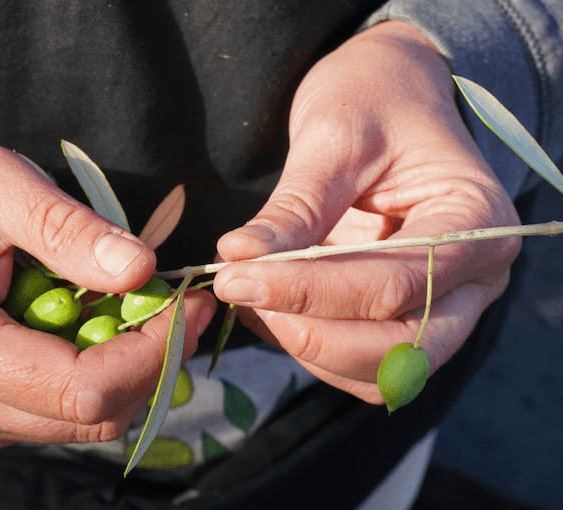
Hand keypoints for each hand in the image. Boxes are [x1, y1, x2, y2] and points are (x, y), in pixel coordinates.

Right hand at [0, 143, 215, 444]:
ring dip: (133, 370)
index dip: (149, 352)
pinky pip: (65, 413)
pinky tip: (110, 324)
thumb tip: (141, 272)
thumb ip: (62, 225)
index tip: (185, 302)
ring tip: (152, 309)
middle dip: (152, 363)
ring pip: (85, 422)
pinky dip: (104, 373)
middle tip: (182, 305)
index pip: (79, 390)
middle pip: (91, 418)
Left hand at [213, 21, 520, 403]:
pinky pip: (362, 363)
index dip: (308, 291)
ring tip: (250, 295)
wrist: (392, 93)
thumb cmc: (373, 98)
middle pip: (401, 350)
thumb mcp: (332, 137)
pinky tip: (268, 308)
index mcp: (474, 222)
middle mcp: (473, 277)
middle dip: (312, 336)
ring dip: (307, 348)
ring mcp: (444, 303)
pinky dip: (310, 348)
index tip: (234, 278)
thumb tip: (236, 258)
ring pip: (380, 371)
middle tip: (242, 293)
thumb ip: (293, 208)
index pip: (394, 286)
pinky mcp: (405, 315)